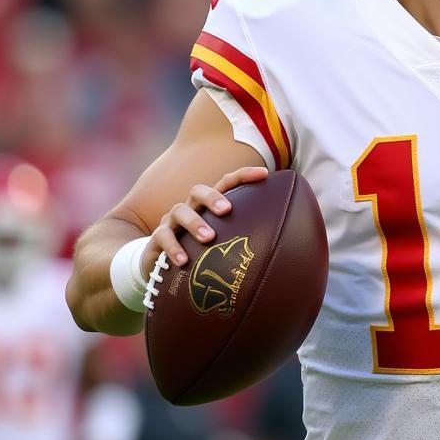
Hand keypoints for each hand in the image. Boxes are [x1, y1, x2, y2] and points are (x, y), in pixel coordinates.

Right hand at [141, 166, 268, 276]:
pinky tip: (183, 261)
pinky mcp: (157, 239)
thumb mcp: (222, 242)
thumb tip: (282, 245)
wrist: (161, 266)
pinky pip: (163, 238)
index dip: (244, 176)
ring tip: (209, 238)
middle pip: (198, 190)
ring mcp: (172, 222)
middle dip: (213, 197)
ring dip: (195, 223)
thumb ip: (245, 238)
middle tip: (227, 210)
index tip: (265, 174)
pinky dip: (173, 249)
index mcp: (208, 205)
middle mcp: (190, 208)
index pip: (226, 183)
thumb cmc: (200, 250)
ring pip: (180, 211)